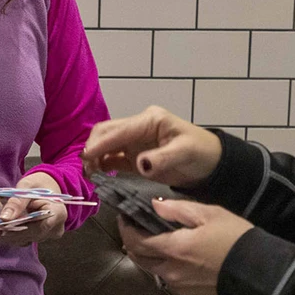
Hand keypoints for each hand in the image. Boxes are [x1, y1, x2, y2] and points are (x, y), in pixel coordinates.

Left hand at [0, 172, 68, 246]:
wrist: (47, 187)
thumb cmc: (38, 184)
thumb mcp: (27, 187)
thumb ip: (17, 202)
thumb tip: (3, 218)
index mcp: (57, 214)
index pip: (37, 227)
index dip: (17, 229)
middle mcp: (54, 229)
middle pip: (28, 236)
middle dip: (4, 233)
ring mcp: (47, 235)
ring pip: (23, 240)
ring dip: (2, 236)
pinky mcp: (37, 237)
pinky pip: (21, 239)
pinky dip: (6, 235)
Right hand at [82, 106, 222, 187]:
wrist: (211, 164)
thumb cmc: (201, 153)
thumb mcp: (185, 152)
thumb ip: (162, 158)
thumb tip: (140, 164)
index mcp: (149, 120)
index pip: (119, 129)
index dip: (101, 143)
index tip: (86, 156)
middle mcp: (138, 127)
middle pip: (107, 132)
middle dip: (92, 147)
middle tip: (84, 167)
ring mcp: (134, 141)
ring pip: (106, 144)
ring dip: (93, 156)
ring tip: (86, 173)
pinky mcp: (134, 156)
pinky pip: (112, 157)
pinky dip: (101, 164)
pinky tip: (94, 174)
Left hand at [119, 200, 253, 294]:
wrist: (258, 273)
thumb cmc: (235, 239)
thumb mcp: (208, 214)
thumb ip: (177, 210)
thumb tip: (154, 206)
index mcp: (173, 249)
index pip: (135, 241)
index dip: (125, 228)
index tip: (124, 216)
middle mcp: (170, 270)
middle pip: (138, 257)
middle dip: (131, 241)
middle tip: (135, 225)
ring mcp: (178, 285)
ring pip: (151, 268)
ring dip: (146, 253)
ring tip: (153, 237)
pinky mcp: (188, 293)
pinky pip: (166, 277)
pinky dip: (162, 264)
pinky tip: (172, 253)